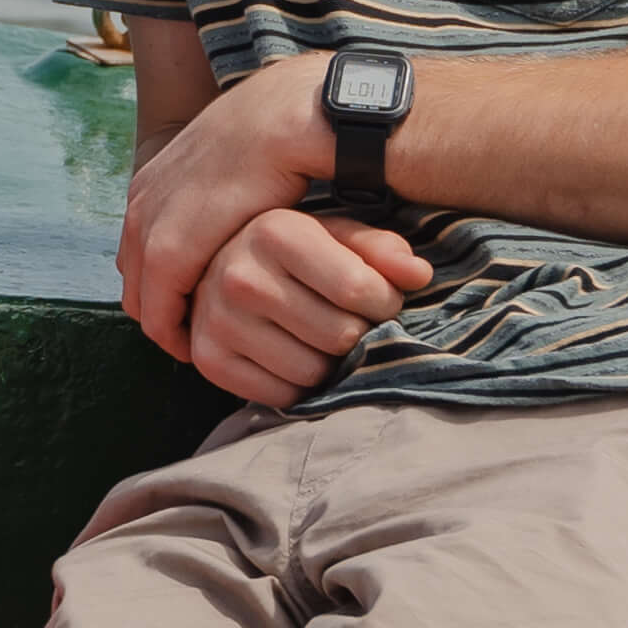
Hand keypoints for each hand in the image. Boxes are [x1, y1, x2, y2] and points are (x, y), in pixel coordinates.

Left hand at [115, 54, 337, 347]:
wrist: (284, 114)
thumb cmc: (279, 142)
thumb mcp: (234, 171)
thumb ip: (220, 201)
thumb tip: (231, 230)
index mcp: (154, 183)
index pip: (141, 254)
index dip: (167, 291)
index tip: (203, 314)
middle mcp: (141, 203)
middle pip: (136, 281)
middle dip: (166, 314)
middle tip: (204, 340)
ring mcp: (147, 223)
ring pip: (143, 301)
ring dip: (172, 328)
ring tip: (209, 347)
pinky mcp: (168, 247)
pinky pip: (159, 311)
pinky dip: (178, 334)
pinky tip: (207, 346)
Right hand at [182, 208, 432, 408]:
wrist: (217, 271)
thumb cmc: (294, 253)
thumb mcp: (337, 236)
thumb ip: (381, 250)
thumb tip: (419, 274)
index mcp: (275, 230)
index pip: (357, 289)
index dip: (384, 302)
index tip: (377, 299)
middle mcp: (239, 275)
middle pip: (339, 335)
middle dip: (357, 334)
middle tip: (347, 321)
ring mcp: (218, 320)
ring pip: (312, 372)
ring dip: (329, 364)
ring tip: (320, 339)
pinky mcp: (208, 359)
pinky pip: (281, 396)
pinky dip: (297, 386)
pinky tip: (293, 357)